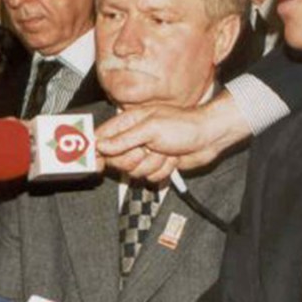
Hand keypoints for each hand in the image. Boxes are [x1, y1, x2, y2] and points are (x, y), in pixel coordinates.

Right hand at [95, 92, 251, 181]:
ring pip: (134, 171)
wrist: (209, 137)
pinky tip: (172, 158)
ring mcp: (145, 153)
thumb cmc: (183, 125)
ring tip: (165, 151)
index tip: (92, 161)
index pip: (101, 138)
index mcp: (128, 123)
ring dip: (153, 164)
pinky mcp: (155, 165)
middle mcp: (133, 139)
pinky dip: (163, 170)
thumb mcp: (151, 128)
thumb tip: (102, 145)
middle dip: (134, 158)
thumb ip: (124, 138)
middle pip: (116, 160)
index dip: (94, 150)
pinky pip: (149, 178)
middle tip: (148, 149)